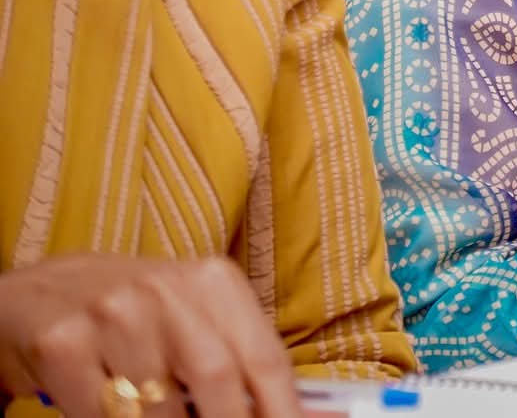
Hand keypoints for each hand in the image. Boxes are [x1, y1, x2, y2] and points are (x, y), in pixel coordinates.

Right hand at [0, 254, 302, 417]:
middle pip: (217, 379)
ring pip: (157, 407)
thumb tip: (304, 412)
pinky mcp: (63, 344)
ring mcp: (112, 314)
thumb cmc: (136, 313)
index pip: (265, 356)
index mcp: (213, 281)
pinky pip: (102, 414)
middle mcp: (165, 290)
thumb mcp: (195, 319)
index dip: (283, 409)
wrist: (41, 291)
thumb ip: (240, 359)